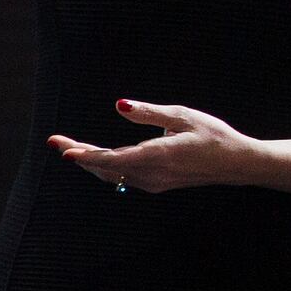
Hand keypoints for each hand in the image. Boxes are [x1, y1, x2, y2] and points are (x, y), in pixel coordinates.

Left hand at [49, 99, 270, 192]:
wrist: (237, 164)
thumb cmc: (213, 135)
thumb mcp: (183, 116)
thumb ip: (148, 113)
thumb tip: (118, 105)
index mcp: (160, 156)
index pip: (115, 158)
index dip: (87, 156)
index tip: (65, 152)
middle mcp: (153, 174)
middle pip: (106, 167)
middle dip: (79, 154)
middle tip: (53, 142)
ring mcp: (153, 183)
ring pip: (112, 175)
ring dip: (89, 161)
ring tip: (65, 146)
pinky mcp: (155, 184)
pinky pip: (122, 177)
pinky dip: (104, 167)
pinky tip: (92, 158)